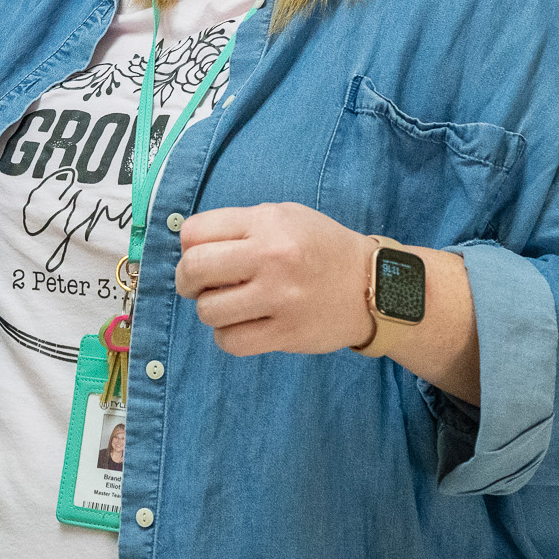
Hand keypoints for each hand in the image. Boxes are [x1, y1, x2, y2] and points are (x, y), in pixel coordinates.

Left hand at [175, 202, 374, 354]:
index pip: (195, 231)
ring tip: (230, 305)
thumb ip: (238, 225)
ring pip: (208, 310)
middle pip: (194, 268)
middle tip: (197, 286)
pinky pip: (231, 342)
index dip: (188, 246)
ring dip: (210, 310)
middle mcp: (271, 257)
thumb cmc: (321, 248)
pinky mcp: (286, 333)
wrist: (372, 285)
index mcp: (267, 223)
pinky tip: (242, 326)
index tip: (197, 255)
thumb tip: (188, 245)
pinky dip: (227, 336)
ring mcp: (279, 298)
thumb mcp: (284, 216)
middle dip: (186, 280)